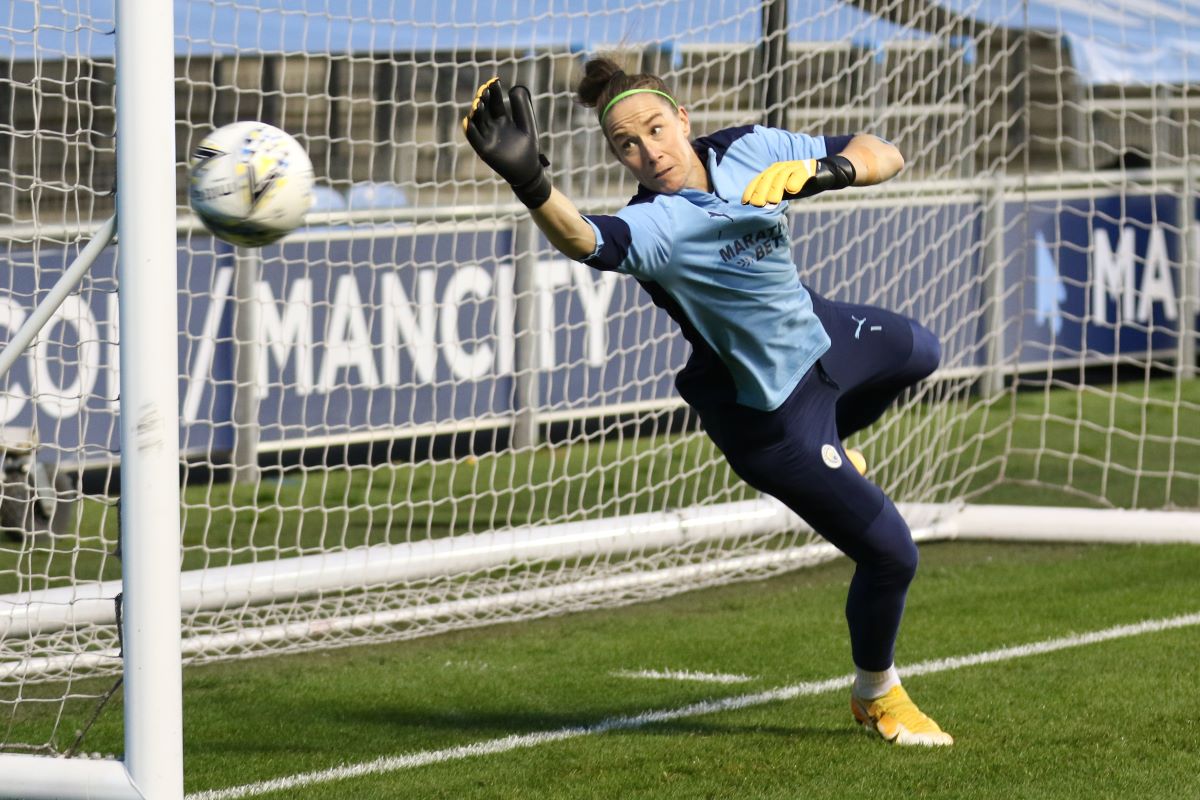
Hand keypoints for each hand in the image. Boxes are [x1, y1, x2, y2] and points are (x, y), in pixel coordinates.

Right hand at [462, 77, 551, 208]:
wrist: (529, 170)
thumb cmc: (528, 148)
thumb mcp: (526, 124)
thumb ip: (522, 108)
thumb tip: (514, 88)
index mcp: (501, 119)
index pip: (494, 102)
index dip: (493, 91)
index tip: (494, 80)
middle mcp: (492, 127)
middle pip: (484, 109)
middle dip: (483, 98)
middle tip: (484, 89)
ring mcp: (487, 137)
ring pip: (477, 121)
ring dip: (476, 111)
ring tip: (479, 102)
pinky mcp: (484, 150)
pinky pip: (474, 139)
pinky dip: (470, 130)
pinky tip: (468, 119)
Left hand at [741, 160, 817, 205]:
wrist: (824, 173)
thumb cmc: (800, 184)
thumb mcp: (784, 190)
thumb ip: (773, 195)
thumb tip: (759, 203)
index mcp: (773, 172)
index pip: (759, 180)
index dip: (751, 190)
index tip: (745, 202)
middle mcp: (781, 167)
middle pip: (768, 178)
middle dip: (761, 190)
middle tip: (757, 204)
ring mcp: (794, 166)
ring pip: (781, 176)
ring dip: (775, 188)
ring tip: (772, 201)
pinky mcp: (807, 169)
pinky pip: (799, 174)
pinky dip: (795, 181)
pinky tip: (791, 190)